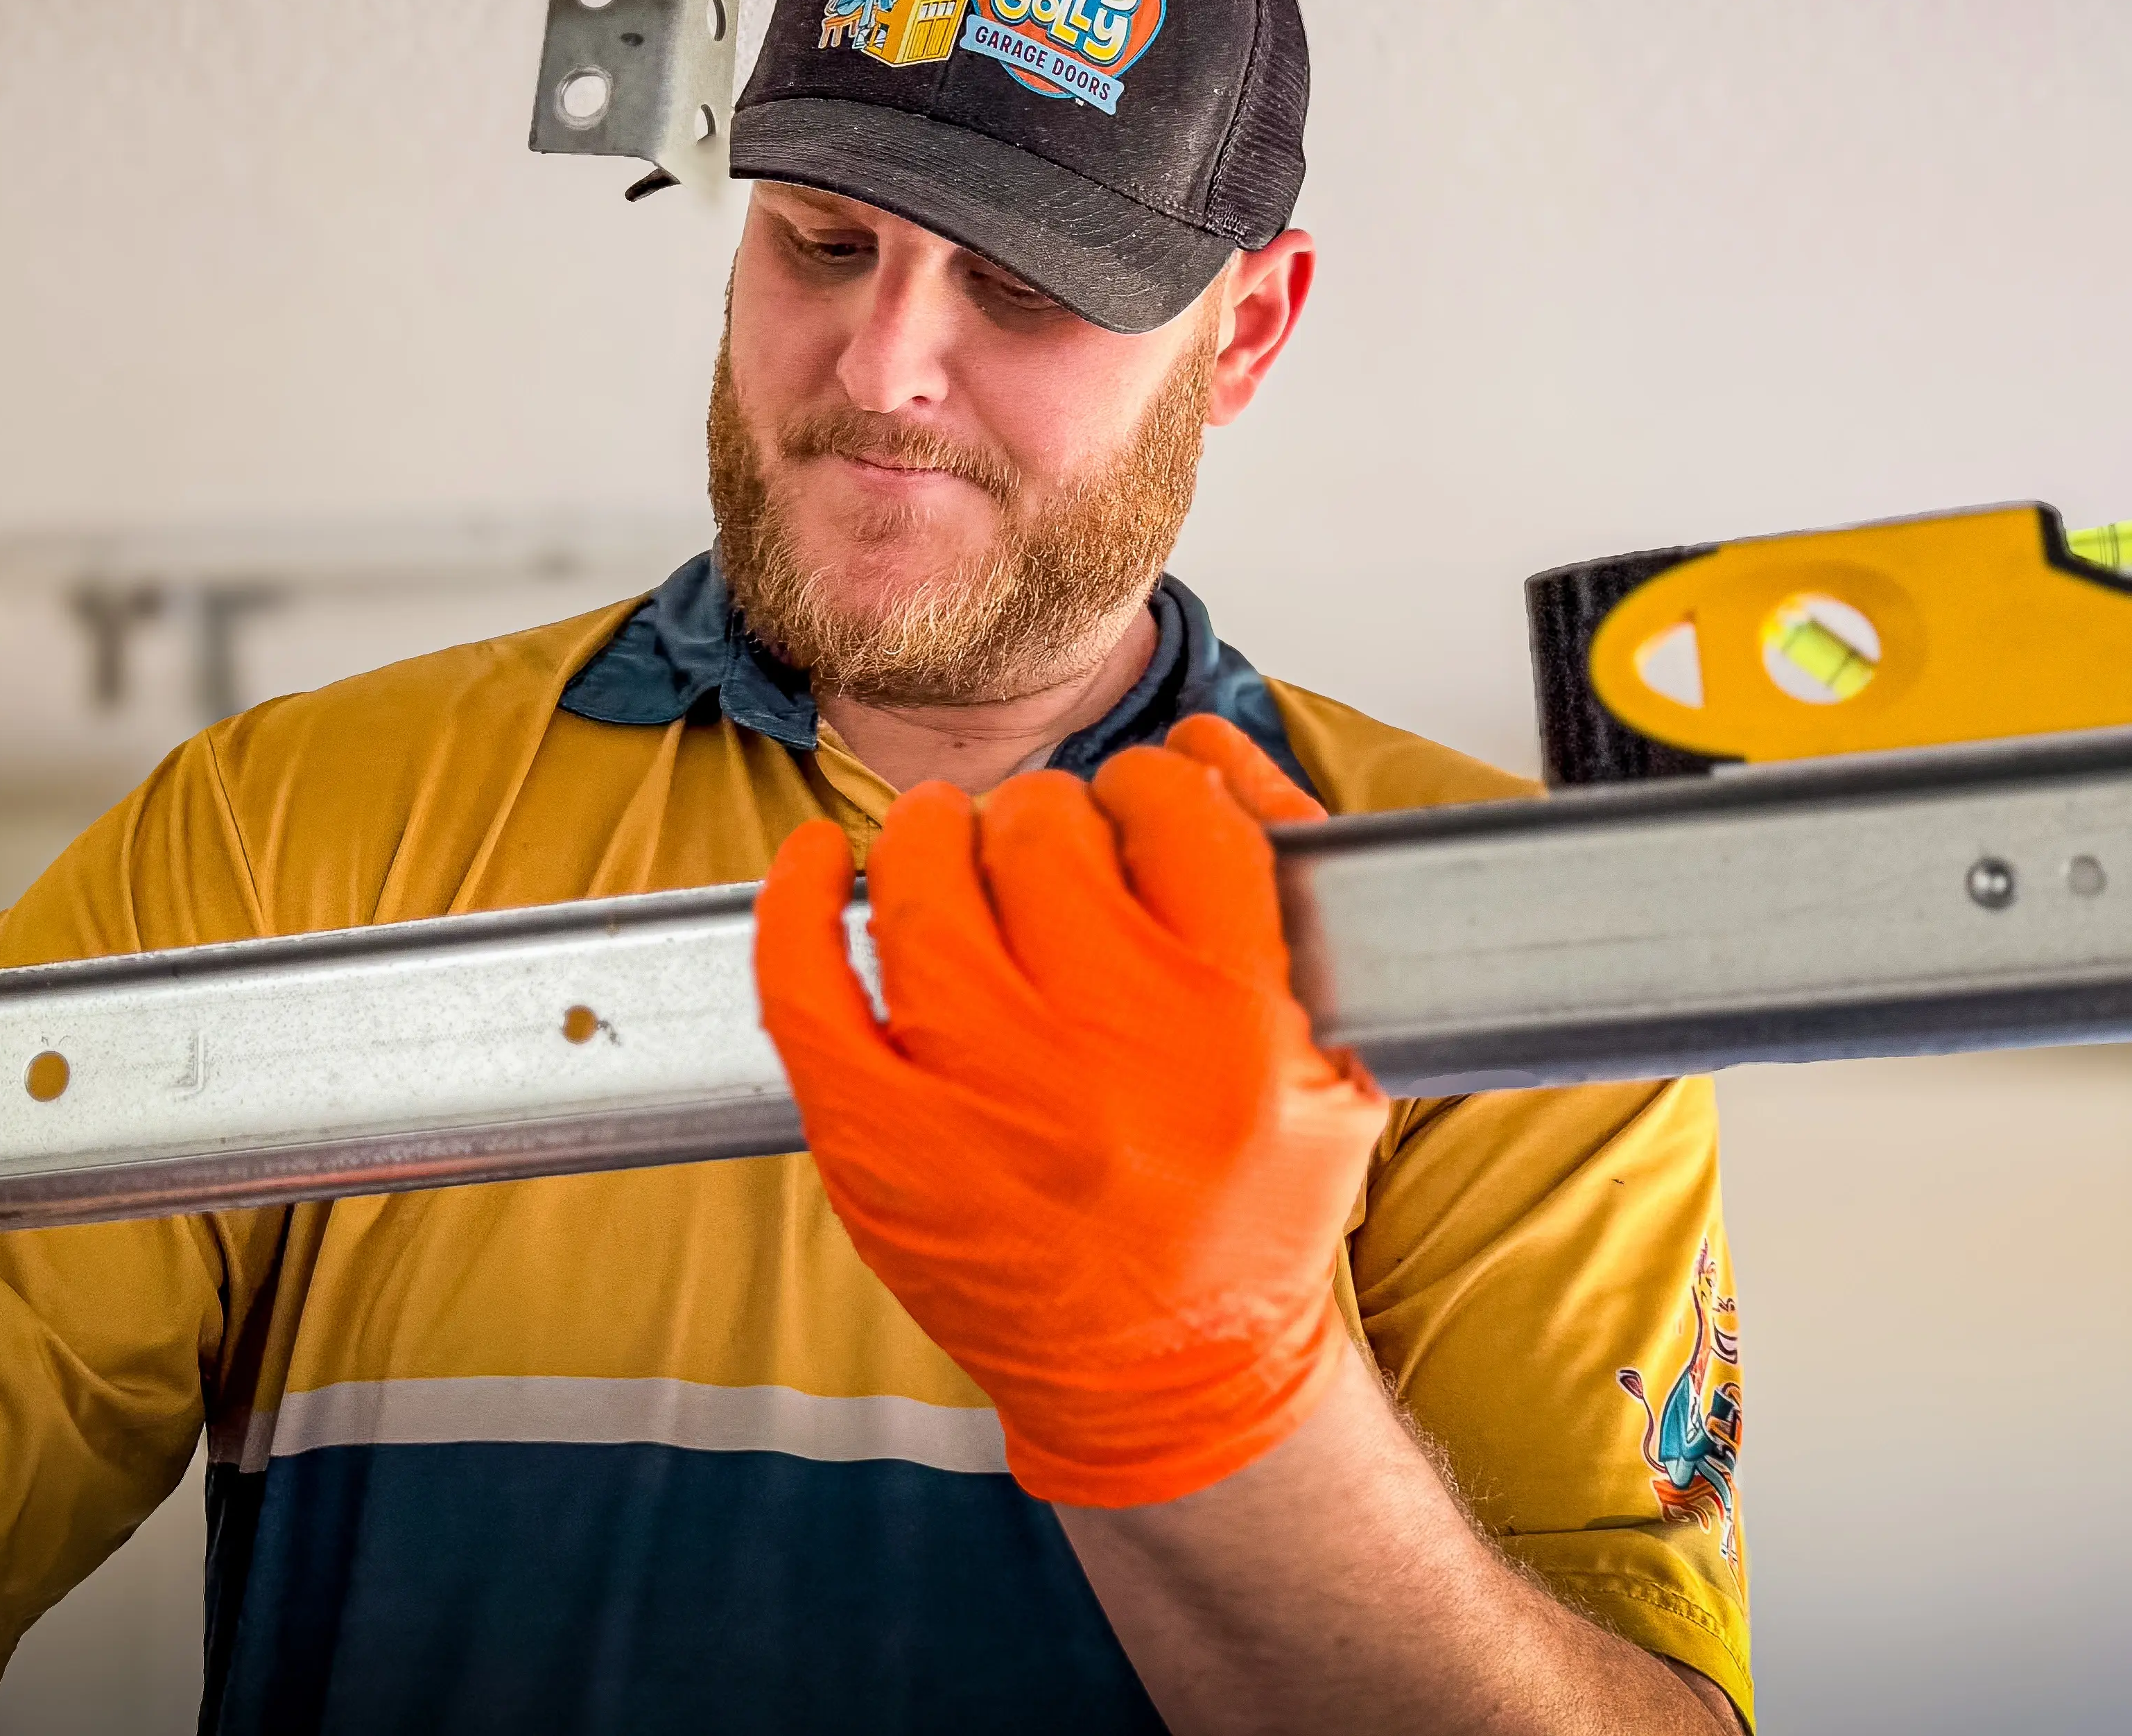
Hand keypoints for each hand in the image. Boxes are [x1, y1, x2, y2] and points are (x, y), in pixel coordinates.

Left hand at [754, 718, 1381, 1506]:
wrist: (1168, 1383)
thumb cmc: (1251, 1217)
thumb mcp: (1336, 1054)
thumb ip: (1281, 884)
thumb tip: (1194, 747)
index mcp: (1236, 1015)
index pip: (1173, 812)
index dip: (1150, 791)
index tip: (1137, 814)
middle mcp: (1108, 1046)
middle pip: (1045, 833)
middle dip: (1048, 822)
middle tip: (1050, 857)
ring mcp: (981, 1096)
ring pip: (926, 880)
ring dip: (938, 838)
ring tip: (952, 849)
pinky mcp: (881, 1145)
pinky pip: (805, 984)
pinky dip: (795, 904)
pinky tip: (815, 861)